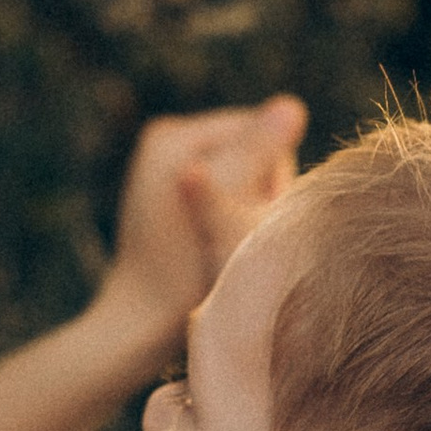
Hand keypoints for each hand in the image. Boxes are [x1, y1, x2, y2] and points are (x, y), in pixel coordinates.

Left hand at [96, 98, 306, 359]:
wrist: (138, 324)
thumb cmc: (182, 269)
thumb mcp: (226, 205)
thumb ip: (259, 152)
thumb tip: (292, 106)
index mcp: (172, 135)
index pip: (262, 131)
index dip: (275, 176)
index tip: (253, 219)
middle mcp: (166, 144)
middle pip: (253, 154)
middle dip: (260, 195)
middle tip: (238, 238)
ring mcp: (168, 171)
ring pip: (246, 180)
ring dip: (250, 212)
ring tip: (228, 247)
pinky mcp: (174, 200)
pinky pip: (227, 197)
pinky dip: (232, 221)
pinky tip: (217, 248)